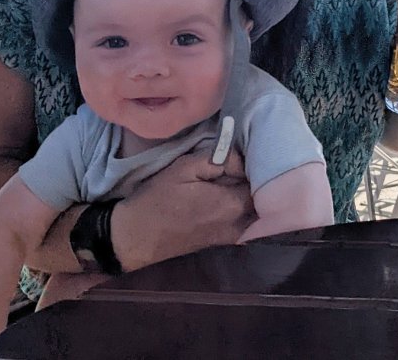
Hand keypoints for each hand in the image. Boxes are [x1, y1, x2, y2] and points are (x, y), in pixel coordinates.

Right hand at [110, 148, 253, 271]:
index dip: (251, 162)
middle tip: (233, 163)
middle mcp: (241, 224)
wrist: (137, 237)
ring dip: (246, 191)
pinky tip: (223, 194)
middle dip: (252, 177)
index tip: (236, 154)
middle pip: (260, 193)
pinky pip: (245, 219)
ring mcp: (234, 237)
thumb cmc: (158, 199)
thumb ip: (219, 159)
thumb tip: (241, 157)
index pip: (260, 176)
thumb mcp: (184, 167)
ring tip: (228, 177)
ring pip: (254, 207)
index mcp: (233, 204)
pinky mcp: (226, 242)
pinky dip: (241, 205)